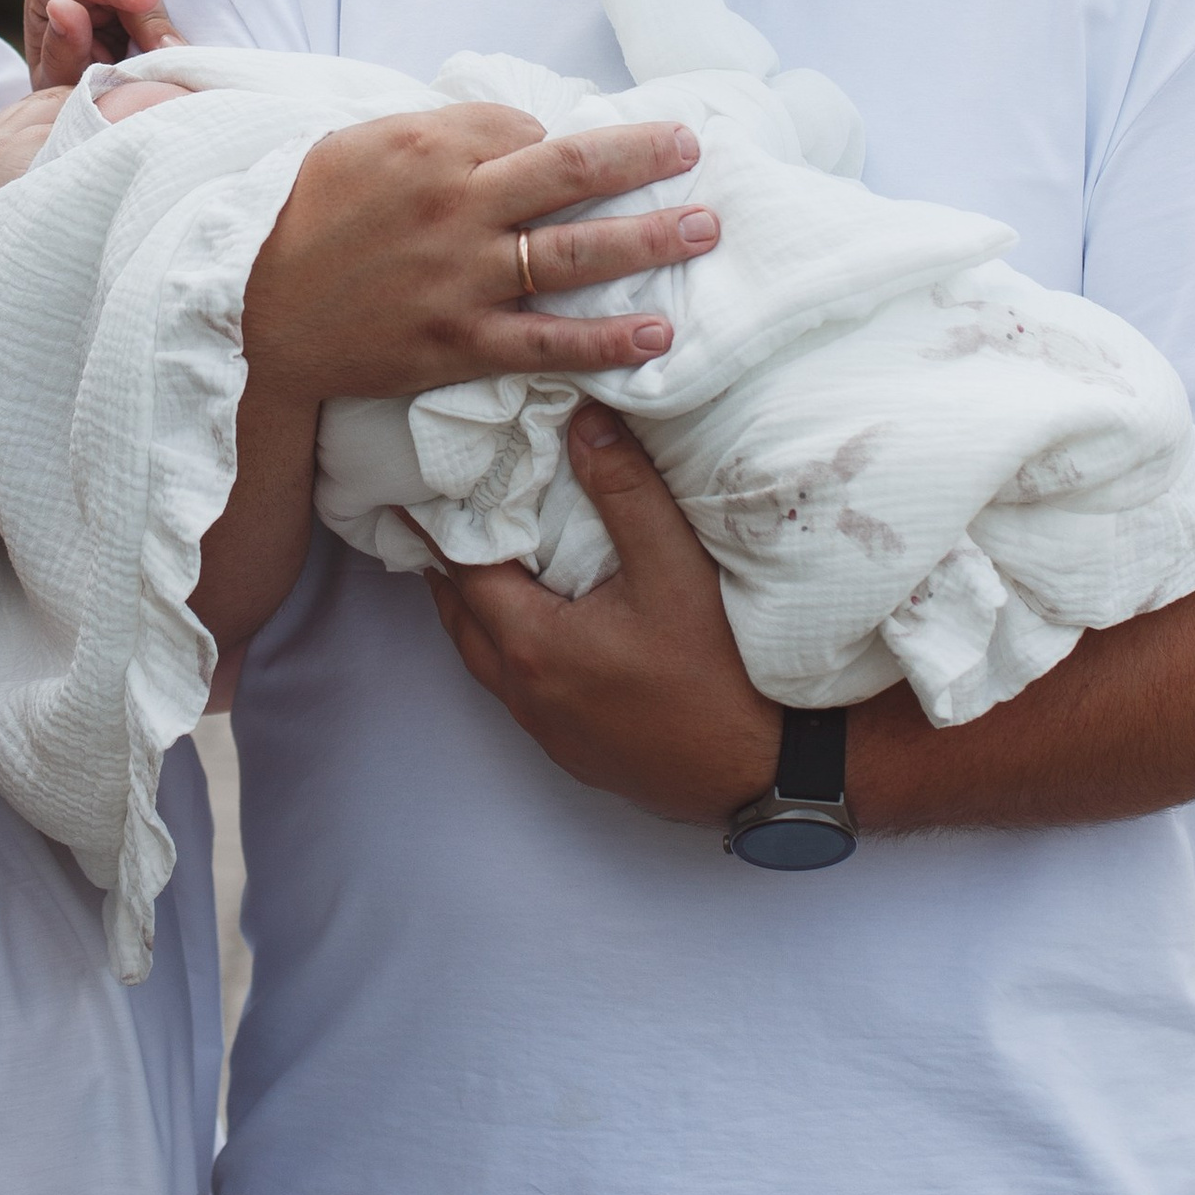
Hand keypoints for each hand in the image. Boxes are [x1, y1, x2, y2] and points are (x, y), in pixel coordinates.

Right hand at [242, 105, 717, 411]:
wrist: (258, 312)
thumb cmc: (310, 219)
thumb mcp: (361, 145)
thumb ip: (439, 131)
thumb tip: (518, 129)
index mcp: (430, 147)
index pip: (527, 129)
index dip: (559, 136)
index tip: (582, 152)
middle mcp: (456, 206)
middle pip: (574, 173)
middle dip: (645, 158)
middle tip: (696, 149)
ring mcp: (464, 278)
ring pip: (577, 254)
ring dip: (651, 239)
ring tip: (705, 228)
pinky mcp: (461, 343)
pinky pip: (551, 341)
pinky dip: (609, 340)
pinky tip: (658, 333)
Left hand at [423, 406, 780, 822]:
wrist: (767, 772)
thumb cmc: (721, 675)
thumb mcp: (675, 569)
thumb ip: (626, 491)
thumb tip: (585, 422)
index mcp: (533, 645)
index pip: (464, 568)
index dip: (445, 522)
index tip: (427, 484)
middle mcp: (525, 692)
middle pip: (461, 614)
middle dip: (448, 563)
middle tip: (441, 514)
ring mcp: (548, 729)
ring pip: (486, 656)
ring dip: (477, 607)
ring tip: (481, 558)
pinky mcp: (575, 748)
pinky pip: (518, 687)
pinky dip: (508, 645)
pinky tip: (538, 624)